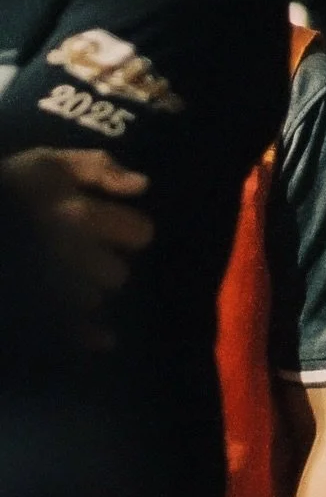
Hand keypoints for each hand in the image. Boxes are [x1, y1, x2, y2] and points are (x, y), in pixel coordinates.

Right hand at [1, 148, 150, 335]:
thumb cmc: (5, 189)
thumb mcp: (47, 161)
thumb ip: (98, 166)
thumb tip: (141, 186)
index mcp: (79, 215)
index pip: (139, 232)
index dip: (127, 229)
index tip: (113, 228)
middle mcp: (73, 254)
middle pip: (118, 274)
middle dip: (103, 266)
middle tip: (81, 258)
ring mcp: (56, 289)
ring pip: (93, 300)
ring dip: (82, 293)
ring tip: (57, 279)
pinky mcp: (43, 315)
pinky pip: (77, 334)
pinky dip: (85, 334)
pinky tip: (90, 332)